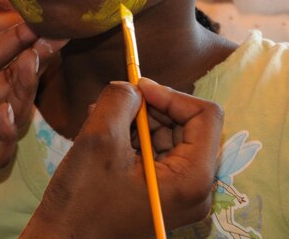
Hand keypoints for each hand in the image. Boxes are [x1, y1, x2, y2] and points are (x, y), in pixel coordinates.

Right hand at [21, 79, 222, 238]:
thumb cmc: (81, 202)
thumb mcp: (99, 139)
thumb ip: (121, 100)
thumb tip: (133, 85)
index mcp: (193, 179)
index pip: (206, 115)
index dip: (171, 94)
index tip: (137, 89)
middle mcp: (195, 189)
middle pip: (188, 125)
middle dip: (151, 108)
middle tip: (114, 103)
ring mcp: (178, 194)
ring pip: (169, 136)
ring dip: (138, 121)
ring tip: (102, 119)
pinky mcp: (161, 196)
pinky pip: (157, 154)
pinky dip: (133, 138)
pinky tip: (105, 136)